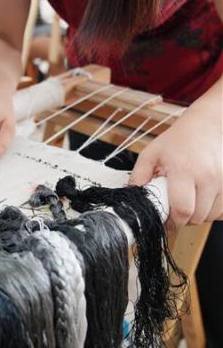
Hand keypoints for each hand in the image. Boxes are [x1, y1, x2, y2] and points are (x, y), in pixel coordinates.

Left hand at [129, 110, 222, 228]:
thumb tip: (132, 196)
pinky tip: (204, 199)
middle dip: (184, 219)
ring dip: (199, 216)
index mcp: (184, 170)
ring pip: (212, 216)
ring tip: (190, 201)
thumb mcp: (152, 153)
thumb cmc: (180, 139)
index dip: (173, 222)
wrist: (208, 124)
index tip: (166, 222)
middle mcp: (207, 176)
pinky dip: (214, 210)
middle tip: (175, 210)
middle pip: (197, 217)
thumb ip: (139, 175)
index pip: (182, 210)